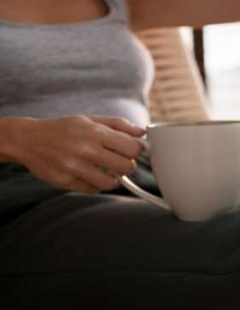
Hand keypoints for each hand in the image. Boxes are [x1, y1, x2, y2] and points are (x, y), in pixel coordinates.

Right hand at [5, 116, 144, 192]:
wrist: (27, 140)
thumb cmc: (63, 129)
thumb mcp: (89, 120)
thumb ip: (118, 125)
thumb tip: (142, 133)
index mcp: (93, 132)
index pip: (132, 148)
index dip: (136, 150)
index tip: (131, 150)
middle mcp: (84, 150)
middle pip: (127, 167)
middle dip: (127, 165)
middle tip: (118, 161)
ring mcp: (74, 167)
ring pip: (112, 182)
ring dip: (113, 177)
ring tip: (105, 169)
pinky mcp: (66, 182)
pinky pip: (94, 189)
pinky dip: (96, 184)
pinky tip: (90, 174)